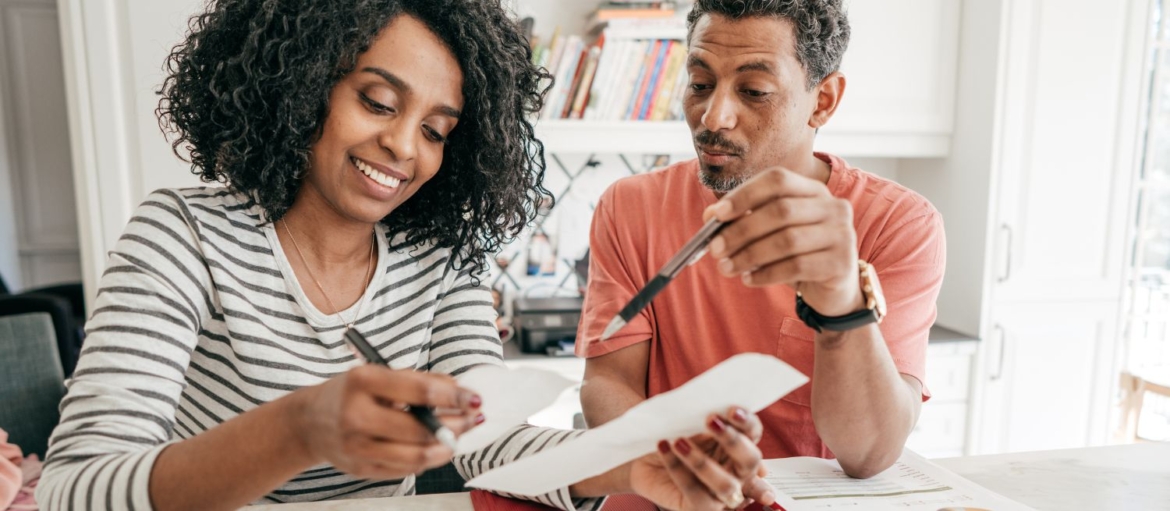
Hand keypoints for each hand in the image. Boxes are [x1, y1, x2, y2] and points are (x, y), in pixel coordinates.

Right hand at [290, 364, 482, 479]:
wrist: (309, 422)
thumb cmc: (350, 393)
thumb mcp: (377, 374)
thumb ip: (417, 380)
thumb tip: (458, 389)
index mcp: (362, 382)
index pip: (418, 391)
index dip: (453, 396)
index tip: (474, 398)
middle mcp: (356, 415)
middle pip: (420, 428)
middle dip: (455, 425)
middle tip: (473, 419)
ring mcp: (357, 447)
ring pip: (416, 456)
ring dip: (446, 448)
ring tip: (457, 437)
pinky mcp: (361, 469)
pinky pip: (405, 470)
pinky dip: (427, 459)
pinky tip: (435, 448)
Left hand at [630, 407, 776, 509]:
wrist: (643, 457)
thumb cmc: (671, 435)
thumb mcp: (688, 422)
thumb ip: (706, 418)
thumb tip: (715, 411)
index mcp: (739, 445)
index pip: (753, 433)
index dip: (747, 422)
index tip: (731, 410)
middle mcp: (737, 471)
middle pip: (751, 461)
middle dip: (733, 441)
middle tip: (710, 420)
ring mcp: (722, 493)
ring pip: (726, 485)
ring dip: (702, 462)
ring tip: (678, 441)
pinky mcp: (702, 507)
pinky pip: (696, 493)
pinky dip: (679, 470)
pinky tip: (664, 448)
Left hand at [704, 168, 862, 316]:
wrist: (833, 289)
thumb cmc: (797, 254)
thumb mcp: (770, 233)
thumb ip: (744, 220)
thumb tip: (710, 216)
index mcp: (813, 190)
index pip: (777, 180)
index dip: (745, 194)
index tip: (716, 214)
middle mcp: (833, 206)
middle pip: (781, 210)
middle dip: (741, 231)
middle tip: (715, 249)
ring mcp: (842, 234)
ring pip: (787, 240)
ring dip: (749, 255)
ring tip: (726, 268)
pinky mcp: (842, 263)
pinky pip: (796, 266)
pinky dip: (766, 274)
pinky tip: (748, 279)